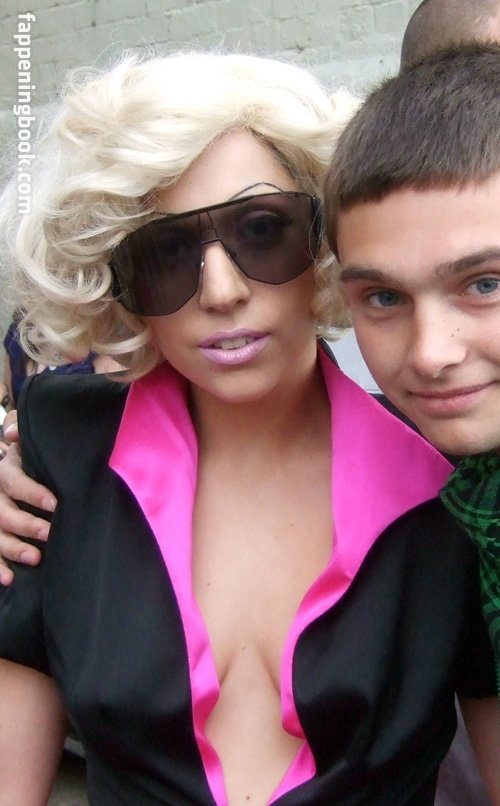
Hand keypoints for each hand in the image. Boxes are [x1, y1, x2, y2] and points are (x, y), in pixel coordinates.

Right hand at [0, 412, 56, 585]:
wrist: (2, 466)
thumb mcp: (23, 444)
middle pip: (4, 514)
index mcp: (2, 472)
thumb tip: (12, 434)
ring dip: (13, 549)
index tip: (55, 504)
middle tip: (49, 534)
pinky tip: (8, 578)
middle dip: (26, 525)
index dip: (33, 493)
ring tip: (35, 558)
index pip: (15, 483)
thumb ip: (20, 434)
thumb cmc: (20, 457)